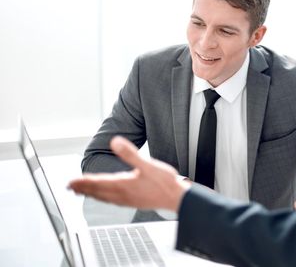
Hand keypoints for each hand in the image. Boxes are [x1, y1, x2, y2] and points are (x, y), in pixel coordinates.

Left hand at [68, 136, 189, 211]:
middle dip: (82, 189)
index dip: (82, 182)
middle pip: (97, 192)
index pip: (97, 183)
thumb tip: (116, 142)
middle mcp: (122, 194)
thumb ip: (130, 153)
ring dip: (91, 194)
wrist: (177, 198)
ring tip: (82, 192)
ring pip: (103, 198)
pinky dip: (103, 198)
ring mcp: (127, 200)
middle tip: (69, 188)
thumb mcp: (148, 164)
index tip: (70, 181)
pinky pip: (112, 201)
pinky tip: (106, 197)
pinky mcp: (133, 202)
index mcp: (123, 184)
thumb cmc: (165, 183)